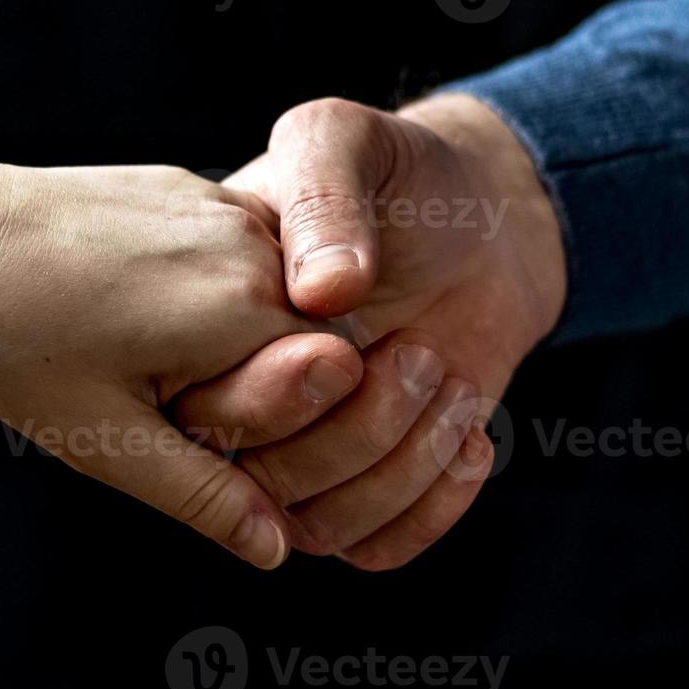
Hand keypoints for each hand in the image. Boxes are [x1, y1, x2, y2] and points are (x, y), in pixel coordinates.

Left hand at [0, 150, 368, 568]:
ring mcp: (220, 203)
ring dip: (228, 333)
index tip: (187, 421)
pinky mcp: (187, 186)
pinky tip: (122, 299)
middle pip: (308, 340)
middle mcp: (251, 242)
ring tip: (126, 338)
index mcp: (244, 308)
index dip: (272, 424)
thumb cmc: (11, 340)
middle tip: (145, 383)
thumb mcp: (105, 438)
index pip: (335, 387)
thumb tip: (276, 550)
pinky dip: (203, 289)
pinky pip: (232, 253)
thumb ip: (204, 494)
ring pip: (273, 295)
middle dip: (250, 380)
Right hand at [212, 94, 566, 568]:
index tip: (350, 344)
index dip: (271, 398)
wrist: (485, 215)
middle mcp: (243, 395)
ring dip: (400, 465)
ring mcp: (305, 447)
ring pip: (320, 526)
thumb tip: (323, 294)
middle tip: (417, 353)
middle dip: (354, 431)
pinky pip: (374, 548)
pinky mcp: (367, 482)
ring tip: (448, 380)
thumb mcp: (346, 141)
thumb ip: (322, 194)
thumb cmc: (399, 171)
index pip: (203, 407)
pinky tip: (470, 436)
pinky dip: (430, 508)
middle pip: (261, 481)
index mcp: (208, 324)